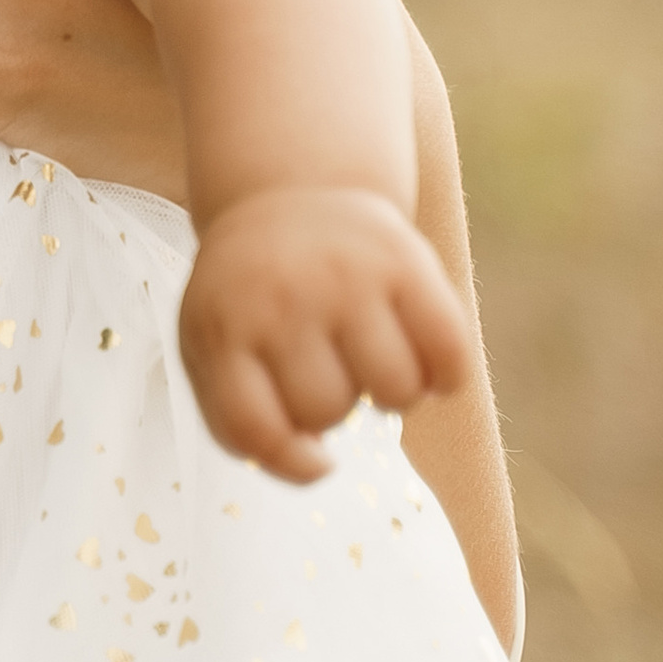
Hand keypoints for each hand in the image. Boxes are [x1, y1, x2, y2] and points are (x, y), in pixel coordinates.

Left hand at [180, 185, 474, 483]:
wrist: (287, 196)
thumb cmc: (249, 299)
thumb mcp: (213, 348)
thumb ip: (240, 422)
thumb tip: (316, 466)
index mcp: (222, 326)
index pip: (254, 427)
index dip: (290, 462)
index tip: (318, 461)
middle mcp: (282, 296)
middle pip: (327, 411)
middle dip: (331, 406)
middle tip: (324, 363)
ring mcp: (346, 275)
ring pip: (395, 391)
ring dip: (390, 393)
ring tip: (367, 356)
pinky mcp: (405, 259)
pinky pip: (449, 355)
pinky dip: (444, 375)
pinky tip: (419, 352)